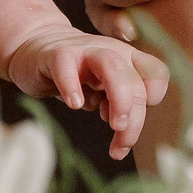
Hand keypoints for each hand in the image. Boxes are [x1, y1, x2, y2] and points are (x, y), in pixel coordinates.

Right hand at [7, 27, 170, 158]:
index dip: (153, 97)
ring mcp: (85, 51)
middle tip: (122, 143)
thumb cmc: (76, 75)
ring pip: (112, 67)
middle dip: (134, 117)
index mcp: (128, 59)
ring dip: (119, 98)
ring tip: (113, 124)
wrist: (36, 49)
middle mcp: (112, 52)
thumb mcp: (103, 90)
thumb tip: (124, 126)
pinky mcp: (57, 55)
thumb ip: (117, 104)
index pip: (156, 74)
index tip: (133, 122)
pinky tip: (74, 104)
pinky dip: (72, 86)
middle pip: (135, 81)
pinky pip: (67, 66)